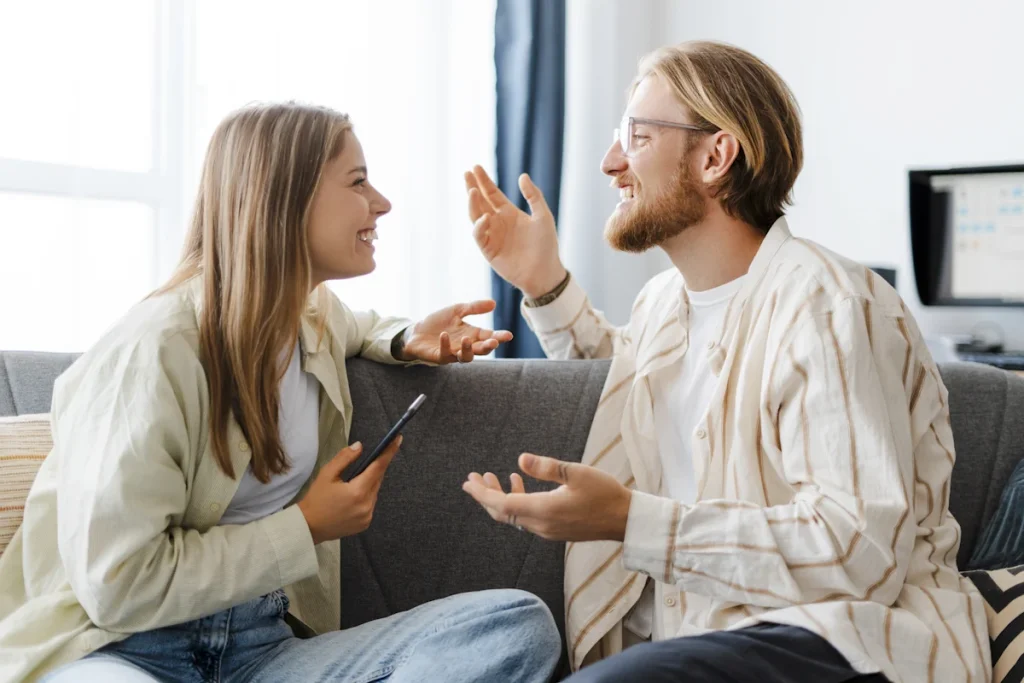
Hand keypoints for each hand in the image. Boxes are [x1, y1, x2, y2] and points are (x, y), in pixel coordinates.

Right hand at [297, 438, 401, 543]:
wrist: (309, 527)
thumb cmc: (316, 499)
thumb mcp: (326, 474)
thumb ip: (345, 458)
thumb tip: (360, 446)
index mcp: (358, 491)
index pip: (379, 467)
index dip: (389, 452)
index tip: (398, 439)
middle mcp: (367, 505)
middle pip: (377, 480)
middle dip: (374, 469)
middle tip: (365, 463)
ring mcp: (367, 516)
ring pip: (374, 492)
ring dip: (369, 484)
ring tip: (353, 482)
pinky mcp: (365, 523)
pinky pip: (370, 504)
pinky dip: (365, 497)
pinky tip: (352, 498)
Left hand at [399, 299, 512, 363]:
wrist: (416, 331)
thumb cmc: (439, 322)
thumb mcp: (457, 310)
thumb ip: (474, 308)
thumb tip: (493, 303)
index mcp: (472, 334)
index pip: (489, 336)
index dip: (499, 337)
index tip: (508, 335)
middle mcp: (465, 346)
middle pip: (481, 350)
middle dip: (488, 347)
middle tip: (493, 342)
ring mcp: (453, 353)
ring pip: (466, 357)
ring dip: (468, 350)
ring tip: (466, 339)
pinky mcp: (439, 356)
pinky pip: (445, 354)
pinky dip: (445, 345)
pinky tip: (444, 335)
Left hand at [461, 453, 631, 541]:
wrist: (625, 520)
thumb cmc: (604, 494)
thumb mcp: (577, 474)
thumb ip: (547, 467)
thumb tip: (520, 459)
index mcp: (543, 511)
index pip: (502, 505)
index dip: (482, 494)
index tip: (468, 483)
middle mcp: (541, 525)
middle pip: (503, 513)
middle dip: (485, 496)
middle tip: (473, 479)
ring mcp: (548, 530)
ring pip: (513, 515)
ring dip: (500, 498)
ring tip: (492, 478)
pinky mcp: (555, 529)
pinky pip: (526, 517)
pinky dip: (516, 502)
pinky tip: (519, 484)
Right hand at [465, 166, 566, 298]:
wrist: (545, 272)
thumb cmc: (546, 245)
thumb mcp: (543, 216)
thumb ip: (533, 196)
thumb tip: (522, 176)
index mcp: (509, 213)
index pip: (492, 194)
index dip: (484, 181)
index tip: (475, 167)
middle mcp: (498, 223)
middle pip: (480, 202)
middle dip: (473, 187)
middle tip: (466, 174)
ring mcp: (492, 236)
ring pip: (476, 217)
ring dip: (473, 204)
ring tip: (472, 191)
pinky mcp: (489, 251)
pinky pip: (479, 236)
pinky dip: (480, 226)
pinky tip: (485, 217)